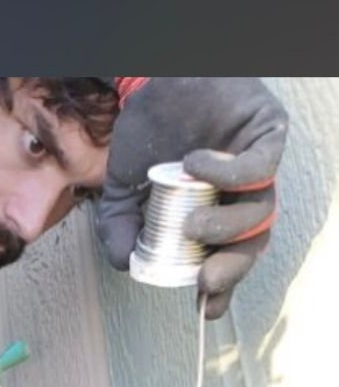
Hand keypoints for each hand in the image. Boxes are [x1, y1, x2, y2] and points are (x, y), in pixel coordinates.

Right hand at [98, 78, 288, 318]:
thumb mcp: (123, 190)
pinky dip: (228, 174)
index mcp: (213, 211)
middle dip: (232, 267)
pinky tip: (194, 165)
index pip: (228, 256)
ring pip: (261, 211)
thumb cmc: (147, 130)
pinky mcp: (266, 134)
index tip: (207, 306)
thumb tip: (123, 264)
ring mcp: (255, 164)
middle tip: (205, 276)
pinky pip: (260, 166)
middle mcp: (239, 194)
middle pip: (252, 242)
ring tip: (190, 223)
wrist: (153, 80)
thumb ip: (119, 228)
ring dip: (226, 228)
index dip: (222, 286)